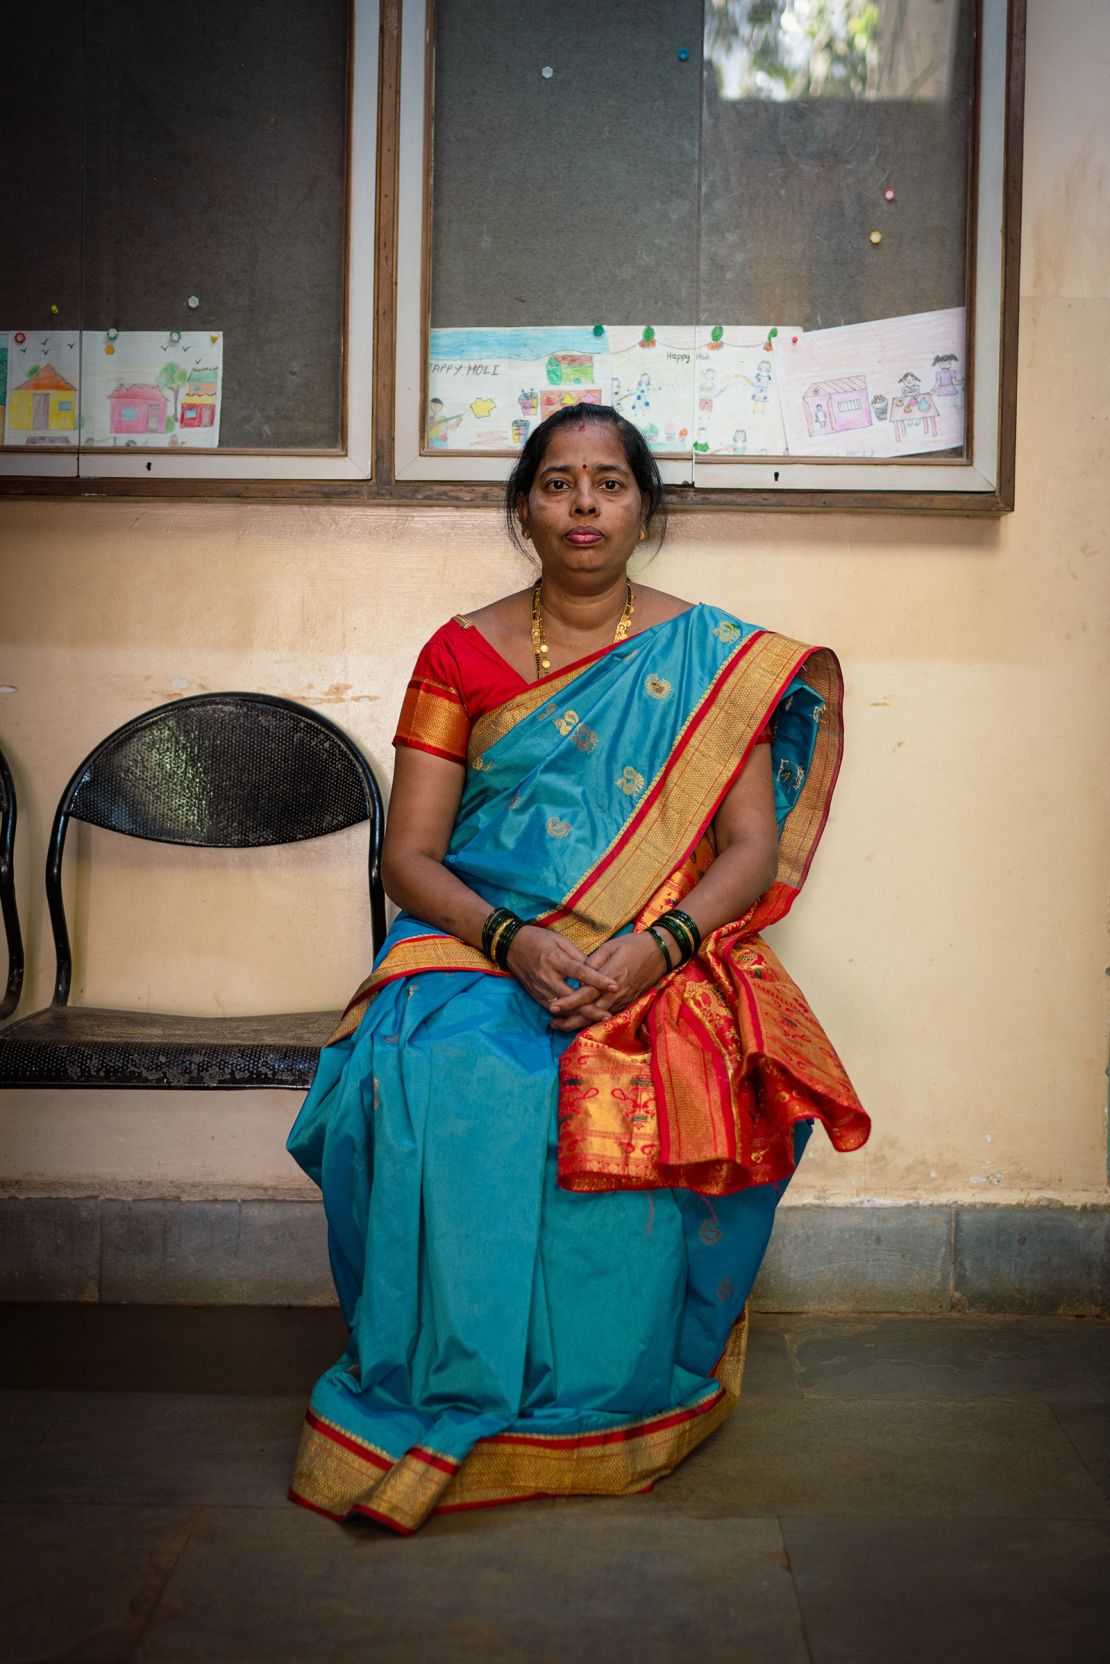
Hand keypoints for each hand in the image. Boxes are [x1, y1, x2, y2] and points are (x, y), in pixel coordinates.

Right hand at [506, 924, 618, 1021]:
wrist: (510, 946)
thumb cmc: (538, 939)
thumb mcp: (560, 941)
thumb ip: (577, 956)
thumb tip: (595, 969)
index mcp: (555, 959)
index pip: (580, 972)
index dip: (598, 980)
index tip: (614, 986)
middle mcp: (547, 976)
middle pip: (572, 997)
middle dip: (591, 1008)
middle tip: (608, 1015)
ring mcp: (540, 988)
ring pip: (563, 1008)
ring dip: (580, 1015)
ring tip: (598, 1019)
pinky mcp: (535, 995)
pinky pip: (554, 1009)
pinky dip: (567, 1015)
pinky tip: (580, 1019)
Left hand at [547, 931, 670, 1032]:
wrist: (660, 952)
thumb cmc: (633, 945)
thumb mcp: (609, 947)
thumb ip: (591, 963)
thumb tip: (578, 979)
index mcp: (609, 977)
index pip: (585, 995)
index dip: (569, 1002)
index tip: (553, 1007)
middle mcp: (616, 993)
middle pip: (590, 1012)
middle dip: (570, 1020)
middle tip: (553, 1023)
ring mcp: (623, 1000)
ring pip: (598, 1016)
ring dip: (580, 1022)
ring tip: (562, 1024)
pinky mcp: (628, 1002)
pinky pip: (609, 1014)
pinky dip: (594, 1020)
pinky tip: (582, 1020)